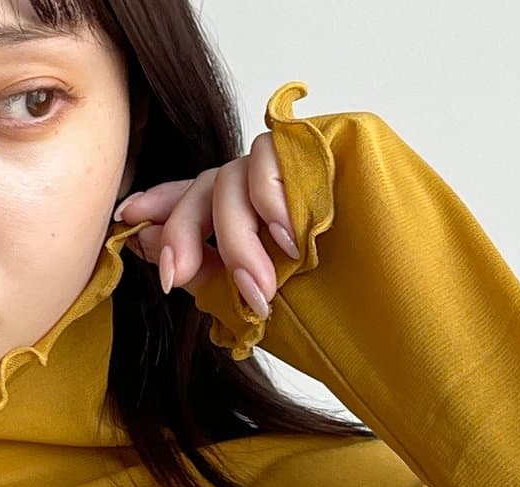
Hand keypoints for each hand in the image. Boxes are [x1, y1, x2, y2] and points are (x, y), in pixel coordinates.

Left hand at [112, 132, 299, 321]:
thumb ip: (197, 270)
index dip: (156, 204)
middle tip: (172, 277)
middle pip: (200, 189)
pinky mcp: (311, 152)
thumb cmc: (317, 301)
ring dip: (236, 238)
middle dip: (179, 233)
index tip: (125, 216)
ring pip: (229, 178)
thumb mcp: (246, 296)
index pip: (190, 200)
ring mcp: (285, 171)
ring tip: (258, 287)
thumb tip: (143, 239)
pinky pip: (269, 157)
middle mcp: (258, 191)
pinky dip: (272, 197)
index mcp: (241, 219)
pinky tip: (286, 239)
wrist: (393, 301)